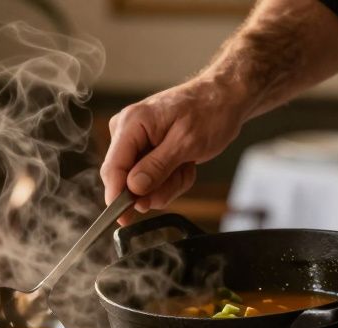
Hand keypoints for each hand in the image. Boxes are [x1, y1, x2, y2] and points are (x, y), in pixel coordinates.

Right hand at [100, 79, 243, 222]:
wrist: (224, 99)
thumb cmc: (209, 111)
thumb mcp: (186, 142)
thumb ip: (157, 167)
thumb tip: (132, 188)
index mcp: (131, 123)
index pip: (113, 167)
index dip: (116, 195)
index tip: (124, 217)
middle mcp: (127, 132)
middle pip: (126, 180)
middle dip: (156, 187)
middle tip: (180, 177)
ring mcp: (135, 143)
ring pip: (142, 185)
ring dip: (169, 183)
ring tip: (187, 165)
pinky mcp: (145, 152)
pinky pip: (152, 180)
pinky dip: (172, 179)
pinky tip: (185, 164)